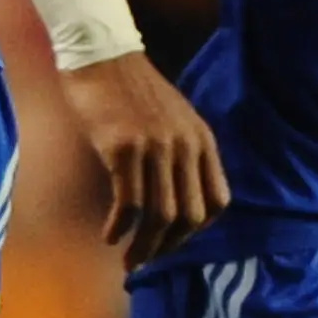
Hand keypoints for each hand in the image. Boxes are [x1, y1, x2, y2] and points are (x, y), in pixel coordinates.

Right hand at [59, 55, 230, 270]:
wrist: (100, 55)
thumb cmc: (130, 90)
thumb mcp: (173, 119)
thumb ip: (182, 154)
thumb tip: (173, 201)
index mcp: (202, 140)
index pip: (217, 202)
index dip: (197, 231)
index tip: (173, 241)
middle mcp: (185, 146)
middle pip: (189, 216)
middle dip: (169, 247)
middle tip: (148, 260)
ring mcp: (155, 147)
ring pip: (159, 216)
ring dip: (143, 247)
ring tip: (128, 261)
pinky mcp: (123, 148)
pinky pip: (128, 203)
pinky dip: (119, 228)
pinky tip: (109, 236)